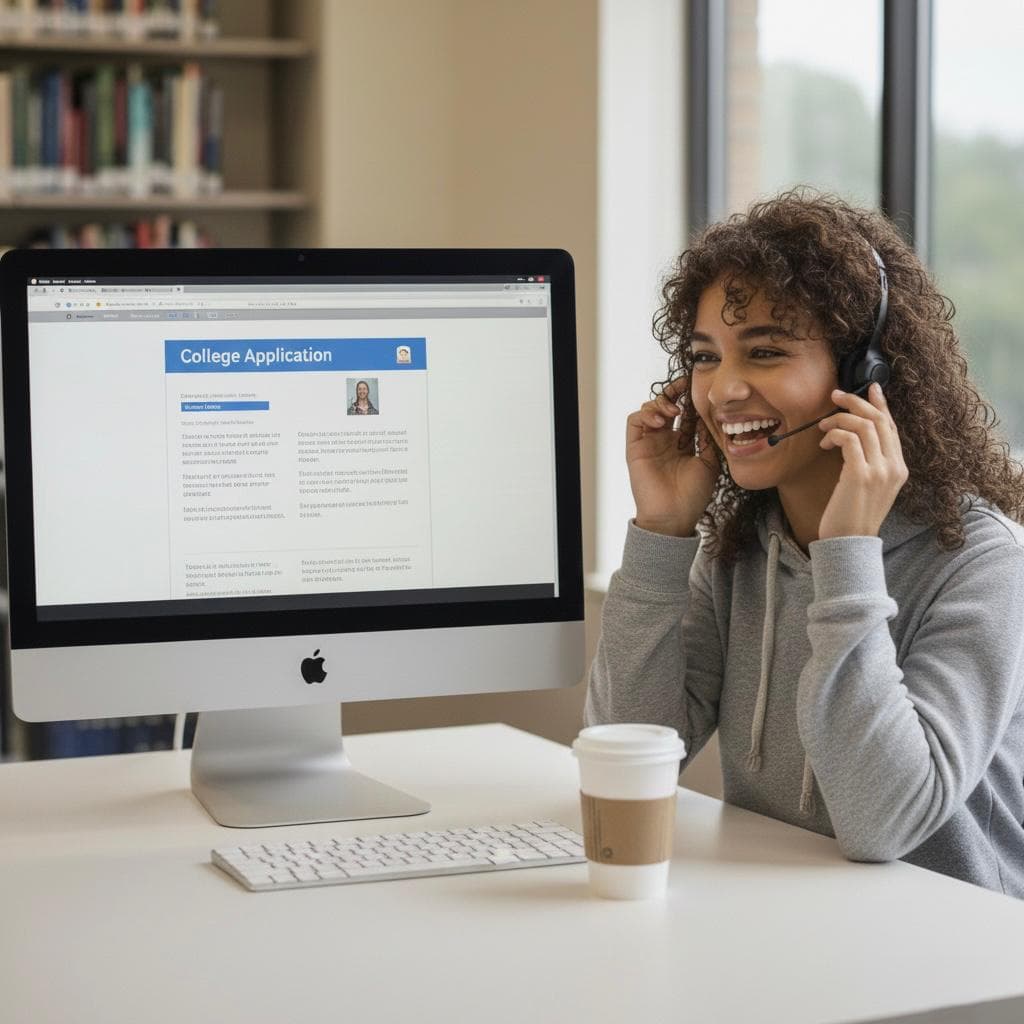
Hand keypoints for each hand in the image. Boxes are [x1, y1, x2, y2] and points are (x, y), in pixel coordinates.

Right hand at [626, 377, 718, 536]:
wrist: (674, 516)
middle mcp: (664, 440)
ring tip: (673, 411)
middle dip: (674, 392)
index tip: (700, 386)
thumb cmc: (693, 495)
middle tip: (685, 385)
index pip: (684, 413)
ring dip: (660, 403)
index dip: (690, 399)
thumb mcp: (709, 462)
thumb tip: (711, 415)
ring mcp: (649, 443)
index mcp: (682, 442)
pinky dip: (646, 414)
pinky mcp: (635, 448)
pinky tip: (660, 421)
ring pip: (649, 410)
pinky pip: (635, 421)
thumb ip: (708, 438)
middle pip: (665, 406)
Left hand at [817, 383, 907, 540]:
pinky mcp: (860, 475)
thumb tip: (851, 437)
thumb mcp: (866, 486)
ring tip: (822, 427)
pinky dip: (834, 434)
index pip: (892, 427)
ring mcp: (880, 471)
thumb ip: (868, 462)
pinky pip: (849, 439)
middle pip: (879, 420)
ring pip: (864, 425)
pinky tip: (824, 442)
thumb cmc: (850, 515)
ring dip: (839, 419)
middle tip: (835, 395)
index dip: (881, 404)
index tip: (870, 387)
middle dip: (856, 402)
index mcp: (899, 468)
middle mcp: (894, 467)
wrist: (849, 543)